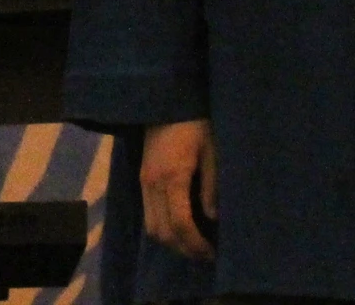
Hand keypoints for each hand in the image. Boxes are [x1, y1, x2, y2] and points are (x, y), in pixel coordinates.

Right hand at [140, 118, 216, 259]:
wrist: (168, 100)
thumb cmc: (197, 122)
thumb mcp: (212, 151)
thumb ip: (212, 186)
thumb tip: (212, 218)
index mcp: (172, 178)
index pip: (180, 224)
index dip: (195, 244)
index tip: (212, 253)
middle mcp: (152, 185)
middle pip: (162, 232)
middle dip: (183, 248)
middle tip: (205, 254)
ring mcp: (144, 182)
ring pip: (151, 226)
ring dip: (171, 241)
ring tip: (193, 243)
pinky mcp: (142, 178)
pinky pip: (147, 213)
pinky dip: (162, 227)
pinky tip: (179, 226)